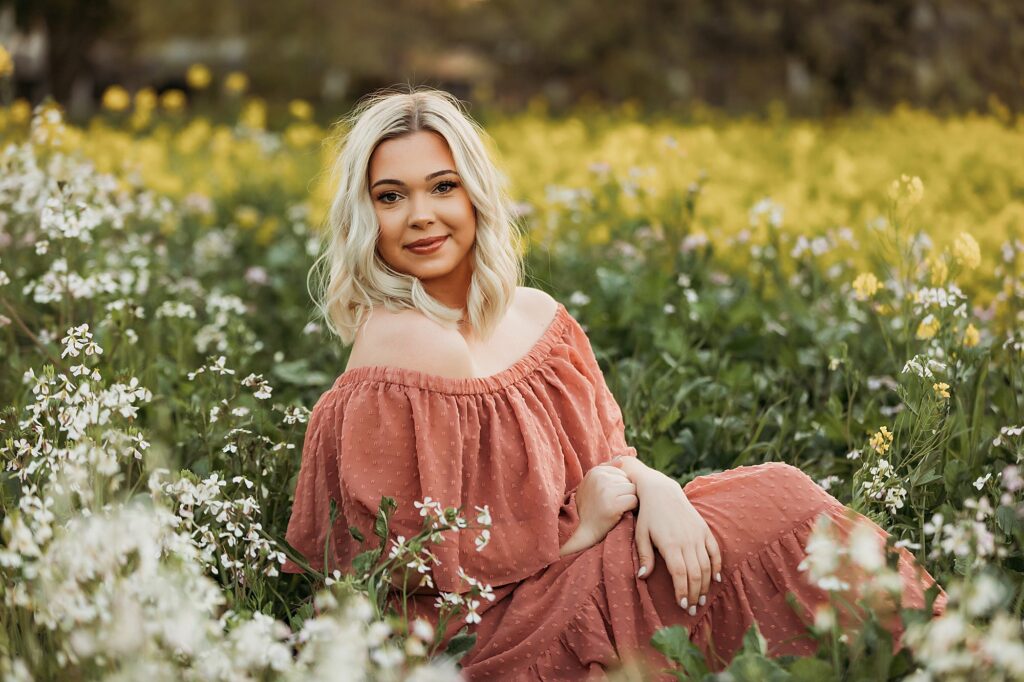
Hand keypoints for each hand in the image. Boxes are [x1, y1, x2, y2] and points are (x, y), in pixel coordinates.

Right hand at [574, 463, 638, 547]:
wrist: (586, 531)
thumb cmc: (592, 508)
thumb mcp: (593, 485)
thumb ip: (606, 470)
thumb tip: (622, 459)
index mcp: (594, 472)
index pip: (621, 473)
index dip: (619, 486)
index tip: (608, 496)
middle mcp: (599, 478)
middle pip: (628, 480)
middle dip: (624, 492)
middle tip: (612, 503)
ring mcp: (605, 491)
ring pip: (632, 490)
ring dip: (628, 500)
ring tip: (616, 508)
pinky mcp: (613, 504)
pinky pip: (634, 500)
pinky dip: (631, 508)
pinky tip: (620, 513)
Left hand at [632, 470, 722, 614]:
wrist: (661, 491)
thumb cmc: (648, 515)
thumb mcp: (641, 534)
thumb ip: (644, 556)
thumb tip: (642, 576)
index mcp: (670, 544)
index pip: (679, 574)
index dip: (682, 591)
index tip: (682, 605)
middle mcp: (687, 541)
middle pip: (695, 574)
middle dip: (695, 594)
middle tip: (693, 609)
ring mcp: (698, 535)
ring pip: (706, 566)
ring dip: (705, 585)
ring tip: (702, 600)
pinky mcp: (704, 530)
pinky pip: (714, 551)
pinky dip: (717, 566)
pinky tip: (715, 579)